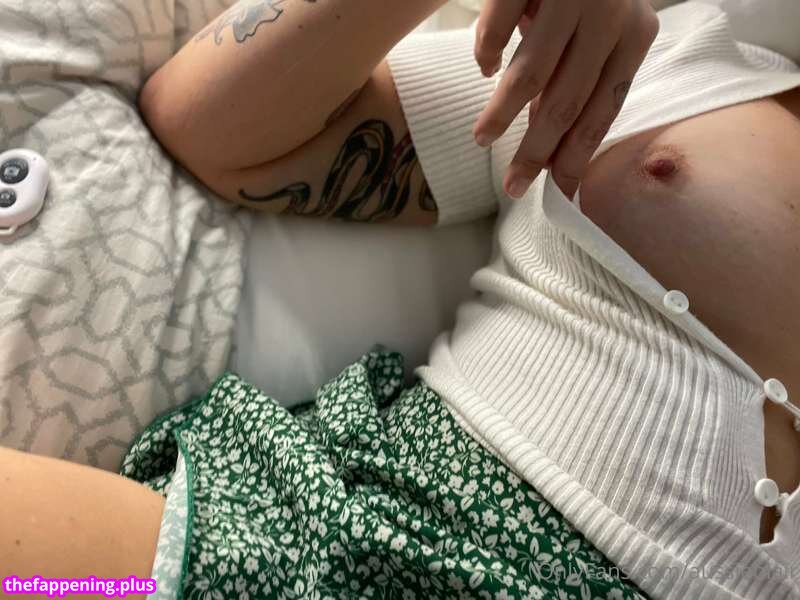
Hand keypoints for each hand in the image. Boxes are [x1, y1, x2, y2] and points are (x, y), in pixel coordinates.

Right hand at [472, 0, 658, 198]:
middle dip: (536, 152)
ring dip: (502, 114)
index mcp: (633, 36)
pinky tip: (485, 67)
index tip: (555, 192)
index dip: (576, 156)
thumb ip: (577, 81)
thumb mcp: (592, 35)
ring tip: (481, 139)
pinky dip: (487, 53)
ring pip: (532, 74)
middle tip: (512, 186)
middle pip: (567, 102)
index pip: (602, 110)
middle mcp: (610, 15)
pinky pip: (499, 29)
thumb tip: (553, 150)